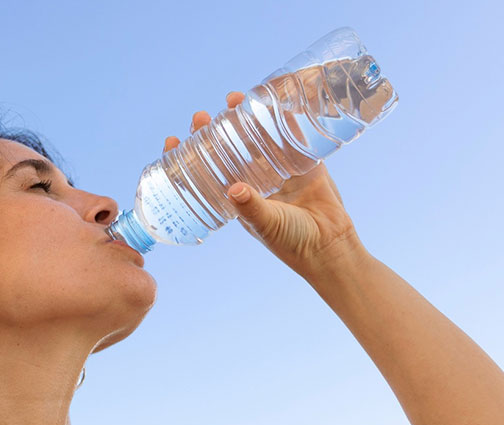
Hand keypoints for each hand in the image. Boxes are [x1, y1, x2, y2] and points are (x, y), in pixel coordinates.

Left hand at [164, 91, 367, 277]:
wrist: (330, 245)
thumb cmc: (292, 242)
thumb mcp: (266, 224)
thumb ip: (252, 207)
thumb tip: (234, 189)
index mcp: (239, 196)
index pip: (207, 172)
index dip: (189, 156)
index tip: (173, 141)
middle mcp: (256, 180)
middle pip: (229, 148)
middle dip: (213, 131)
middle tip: (201, 116)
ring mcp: (280, 169)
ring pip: (257, 137)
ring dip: (245, 118)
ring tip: (232, 100)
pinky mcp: (305, 162)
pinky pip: (293, 136)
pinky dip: (285, 118)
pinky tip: (274, 101)